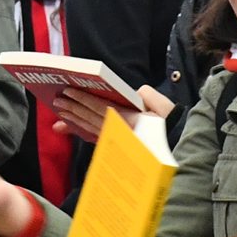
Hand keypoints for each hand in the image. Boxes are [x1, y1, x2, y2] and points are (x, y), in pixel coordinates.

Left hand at [53, 83, 174, 143]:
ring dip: (74, 120)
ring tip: (60, 113)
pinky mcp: (118, 144)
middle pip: (91, 117)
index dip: (83, 100)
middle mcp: (120, 129)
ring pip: (91, 127)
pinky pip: (96, 136)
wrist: (179, 144)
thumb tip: (134, 93)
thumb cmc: (170, 124)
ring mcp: (117, 138)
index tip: (68, 92)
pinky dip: (83, 130)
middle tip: (57, 101)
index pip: (100, 107)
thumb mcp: (158, 105)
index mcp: (128, 119)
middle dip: (73, 109)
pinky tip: (72, 126)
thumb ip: (143, 96)